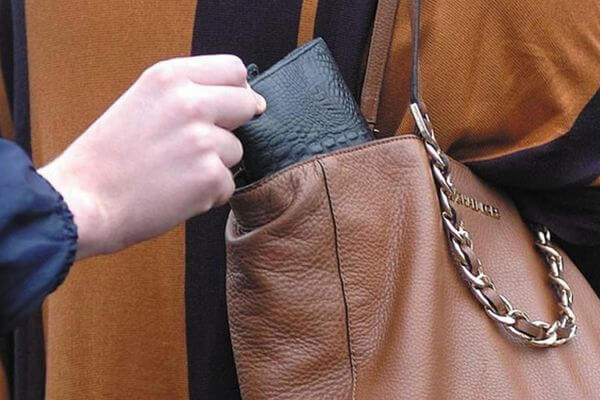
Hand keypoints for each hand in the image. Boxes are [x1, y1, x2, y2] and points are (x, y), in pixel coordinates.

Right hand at [38, 55, 264, 259]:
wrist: (84, 202)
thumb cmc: (108, 158)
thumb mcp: (141, 102)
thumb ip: (185, 94)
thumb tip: (241, 97)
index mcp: (169, 77)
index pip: (233, 69)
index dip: (237, 90)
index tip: (232, 107)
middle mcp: (190, 102)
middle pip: (247, 104)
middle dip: (235, 126)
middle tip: (206, 145)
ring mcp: (202, 140)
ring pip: (237, 150)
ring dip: (216, 165)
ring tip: (176, 173)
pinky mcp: (210, 176)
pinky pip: (228, 184)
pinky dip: (209, 195)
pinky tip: (176, 193)